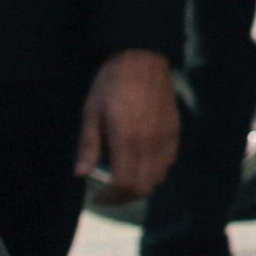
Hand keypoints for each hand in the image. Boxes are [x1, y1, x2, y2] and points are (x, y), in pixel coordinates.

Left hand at [76, 48, 177, 196]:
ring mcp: (165, 137)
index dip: (110, 198)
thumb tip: (81, 173)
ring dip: (140, 185)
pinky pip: (168, 162)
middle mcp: (150, 143)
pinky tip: (141, 161)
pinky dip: (155, 170)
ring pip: (158, 178)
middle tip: (109, 194)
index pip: (124, 184)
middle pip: (143, 187)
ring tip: (123, 179)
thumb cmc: (112, 82)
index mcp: (127, 139)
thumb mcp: (92, 111)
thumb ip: (88, 145)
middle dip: (124, 197)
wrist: (142, 57)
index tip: (97, 197)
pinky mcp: (174, 130)